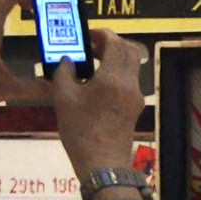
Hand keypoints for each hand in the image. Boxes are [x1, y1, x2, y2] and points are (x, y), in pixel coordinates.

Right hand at [53, 28, 147, 197]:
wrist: (102, 164)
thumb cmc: (81, 132)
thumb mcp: (64, 99)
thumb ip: (64, 73)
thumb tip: (67, 59)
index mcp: (113, 78)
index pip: (116, 43)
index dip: (103, 34)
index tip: (89, 35)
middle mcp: (130, 84)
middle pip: (130, 51)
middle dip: (112, 43)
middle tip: (92, 47)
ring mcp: (136, 96)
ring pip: (132, 66)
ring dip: (116, 59)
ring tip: (93, 65)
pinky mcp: (135, 108)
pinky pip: (129, 81)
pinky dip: (117, 74)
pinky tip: (98, 85)